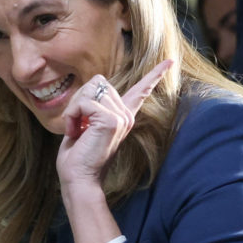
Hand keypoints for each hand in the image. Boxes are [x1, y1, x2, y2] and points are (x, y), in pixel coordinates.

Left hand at [56, 60, 172, 191]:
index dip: (154, 76)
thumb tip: (91, 89)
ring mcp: (121, 117)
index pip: (140, 92)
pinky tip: (76, 132)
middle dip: (78, 101)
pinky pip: (83, 102)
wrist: (79, 179)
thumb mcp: (83, 126)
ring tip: (77, 130)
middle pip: (97, 82)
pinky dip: (72, 116)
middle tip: (77, 126)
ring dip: (74, 109)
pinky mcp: (111, 120)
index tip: (169, 62)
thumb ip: (90, 108)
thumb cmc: (77, 158)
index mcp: (122, 117)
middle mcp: (126, 116)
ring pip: (89, 91)